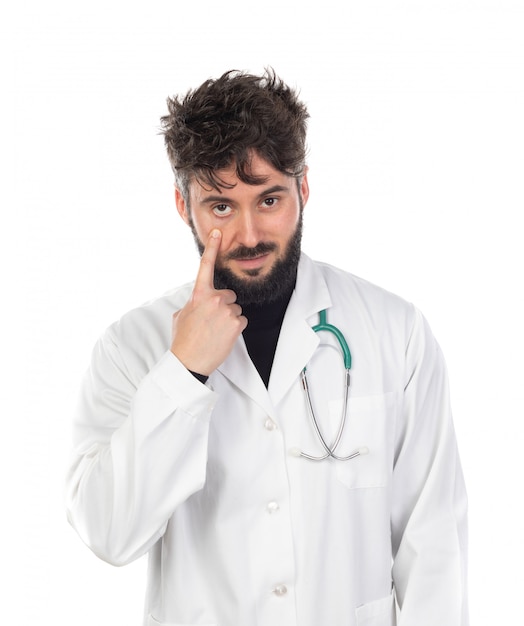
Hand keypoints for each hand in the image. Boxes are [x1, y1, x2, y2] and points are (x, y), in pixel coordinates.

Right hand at [170, 229, 246, 375]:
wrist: (188, 362)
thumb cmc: (183, 340)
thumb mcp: (181, 315)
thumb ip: (194, 302)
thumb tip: (200, 301)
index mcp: (198, 294)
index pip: (206, 266)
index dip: (212, 247)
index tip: (217, 232)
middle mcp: (214, 299)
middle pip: (229, 295)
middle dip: (224, 306)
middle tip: (211, 322)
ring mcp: (226, 310)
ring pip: (235, 309)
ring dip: (229, 319)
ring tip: (215, 332)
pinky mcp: (237, 323)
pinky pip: (242, 321)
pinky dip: (235, 329)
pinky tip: (223, 337)